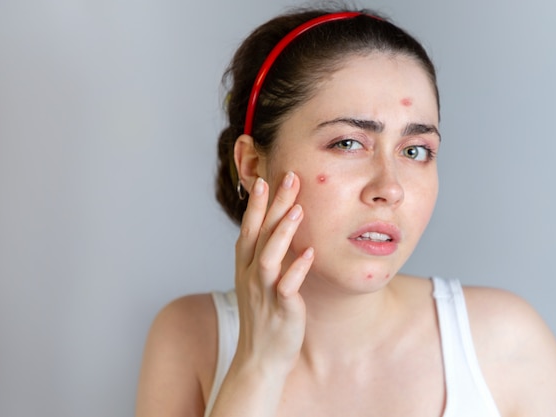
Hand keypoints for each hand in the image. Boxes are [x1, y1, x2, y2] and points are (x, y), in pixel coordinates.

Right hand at [233, 171, 313, 375]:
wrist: (259, 359)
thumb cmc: (264, 317)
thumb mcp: (258, 282)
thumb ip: (266, 255)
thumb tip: (277, 229)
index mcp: (246, 267)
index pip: (250, 228)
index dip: (256, 203)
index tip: (266, 178)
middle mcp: (251, 276)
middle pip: (259, 234)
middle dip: (272, 205)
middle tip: (288, 178)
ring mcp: (265, 293)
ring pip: (269, 257)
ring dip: (282, 232)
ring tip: (297, 209)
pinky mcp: (281, 310)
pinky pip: (287, 287)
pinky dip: (296, 269)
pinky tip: (309, 253)